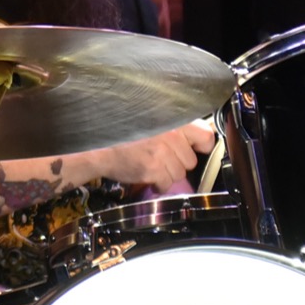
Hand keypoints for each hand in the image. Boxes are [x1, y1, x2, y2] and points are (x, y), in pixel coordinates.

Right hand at [92, 119, 217, 193]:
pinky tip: (148, 175)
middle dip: (178, 163)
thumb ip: (174, 127)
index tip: (194, 148)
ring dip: (167, 174)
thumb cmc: (123, 133)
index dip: (201, 145)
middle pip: (191, 160)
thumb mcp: (152, 120)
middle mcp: (171, 135)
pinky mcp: (153, 170)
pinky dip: (159, 184)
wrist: (99, 146)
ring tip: (152, 165)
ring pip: (179, 174)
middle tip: (162, 157)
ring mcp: (162, 153)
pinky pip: (167, 184)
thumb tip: (196, 138)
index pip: (205, 136)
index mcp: (173, 120)